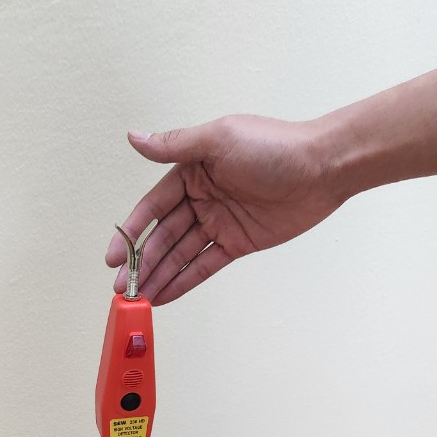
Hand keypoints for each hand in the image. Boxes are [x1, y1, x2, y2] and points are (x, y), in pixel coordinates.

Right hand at [105, 116, 346, 303]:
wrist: (323, 168)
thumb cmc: (274, 146)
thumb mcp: (218, 139)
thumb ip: (174, 146)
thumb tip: (134, 138)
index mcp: (192, 171)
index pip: (152, 207)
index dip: (131, 233)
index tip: (113, 257)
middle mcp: (202, 197)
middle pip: (163, 236)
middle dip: (141, 263)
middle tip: (122, 288)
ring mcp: (219, 222)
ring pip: (181, 254)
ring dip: (158, 276)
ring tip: (137, 299)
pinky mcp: (238, 243)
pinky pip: (205, 265)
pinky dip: (185, 280)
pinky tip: (165, 296)